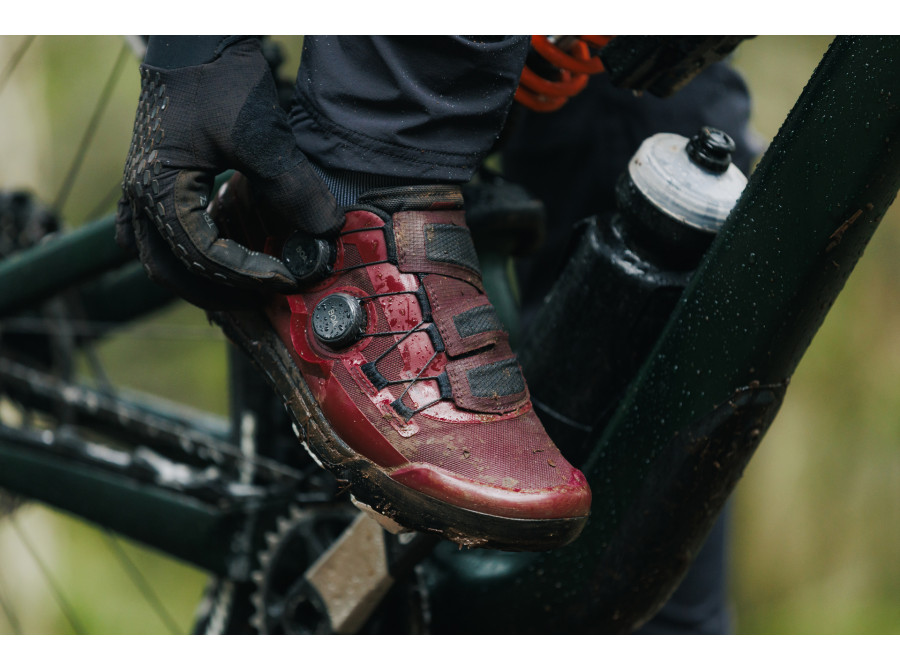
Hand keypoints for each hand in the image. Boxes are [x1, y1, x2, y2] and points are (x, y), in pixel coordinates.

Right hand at [117, 37, 341, 308]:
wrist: (193, 43)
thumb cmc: (217, 82)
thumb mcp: (259, 135)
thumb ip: (292, 185)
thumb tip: (327, 229)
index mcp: (161, 191)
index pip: (204, 255)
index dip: (247, 273)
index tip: (286, 276)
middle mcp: (141, 199)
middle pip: (173, 270)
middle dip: (220, 291)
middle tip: (265, 298)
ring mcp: (138, 192)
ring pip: (161, 257)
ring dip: (200, 279)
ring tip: (244, 288)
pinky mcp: (148, 183)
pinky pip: (151, 235)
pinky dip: (177, 255)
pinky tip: (201, 266)